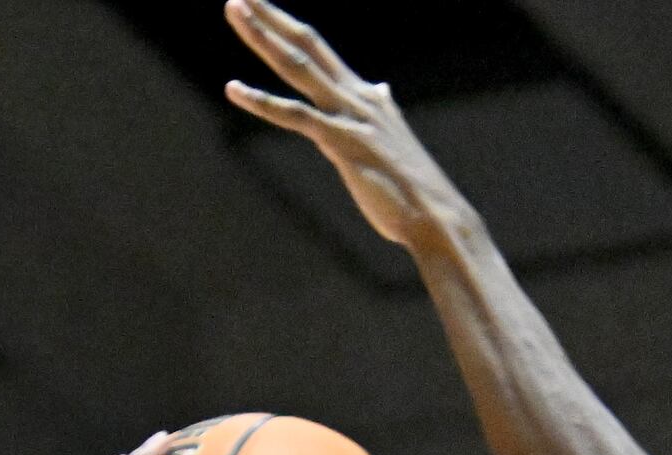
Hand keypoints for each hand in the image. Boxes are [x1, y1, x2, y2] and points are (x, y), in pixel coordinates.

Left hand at [222, 0, 472, 253]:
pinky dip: (262, 101)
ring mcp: (350, 116)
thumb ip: (382, 109)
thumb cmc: (413, 188)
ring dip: (263, 36)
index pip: (320, 50)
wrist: (437, 217)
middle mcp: (357, 96)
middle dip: (272, 16)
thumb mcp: (392, 137)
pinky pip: (295, 115)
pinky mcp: (343, 142)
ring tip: (234, 8)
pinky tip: (233, 89)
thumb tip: (382, 89)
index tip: (262, 8)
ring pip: (298, 65)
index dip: (289, 27)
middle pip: (306, 44)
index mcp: (365, 96)